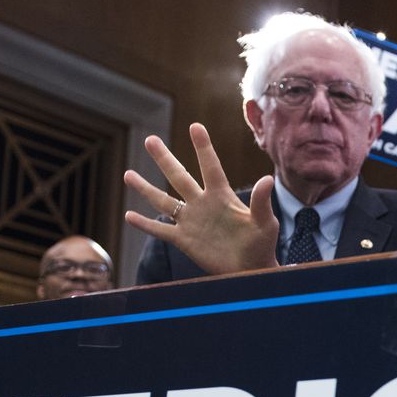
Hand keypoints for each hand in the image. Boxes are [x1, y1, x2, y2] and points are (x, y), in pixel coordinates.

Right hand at [124, 123, 280, 275]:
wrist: (251, 270)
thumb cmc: (262, 245)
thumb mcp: (265, 223)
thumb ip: (262, 202)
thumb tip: (268, 179)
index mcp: (222, 196)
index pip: (211, 167)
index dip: (203, 147)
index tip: (195, 126)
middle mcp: (203, 204)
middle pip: (179, 177)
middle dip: (164, 159)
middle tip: (149, 139)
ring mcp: (191, 221)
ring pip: (163, 201)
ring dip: (145, 188)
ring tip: (127, 174)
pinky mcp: (184, 240)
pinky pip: (161, 230)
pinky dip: (145, 224)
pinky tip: (129, 215)